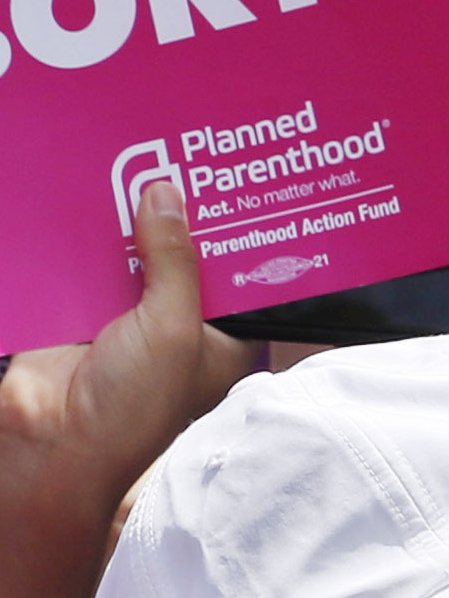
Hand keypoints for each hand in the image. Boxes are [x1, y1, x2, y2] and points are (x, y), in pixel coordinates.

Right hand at [0, 180, 258, 566]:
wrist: (51, 443)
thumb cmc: (134, 404)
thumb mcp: (172, 325)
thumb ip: (174, 259)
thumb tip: (167, 195)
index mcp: (226, 337)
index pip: (244, 274)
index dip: (243, 233)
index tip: (247, 181)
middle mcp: (182, 324)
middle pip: (187, 255)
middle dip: (182, 216)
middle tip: (187, 154)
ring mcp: (130, 317)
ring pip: (135, 254)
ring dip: (131, 220)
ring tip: (138, 156)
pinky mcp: (83, 312)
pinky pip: (88, 263)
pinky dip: (87, 237)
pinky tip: (91, 191)